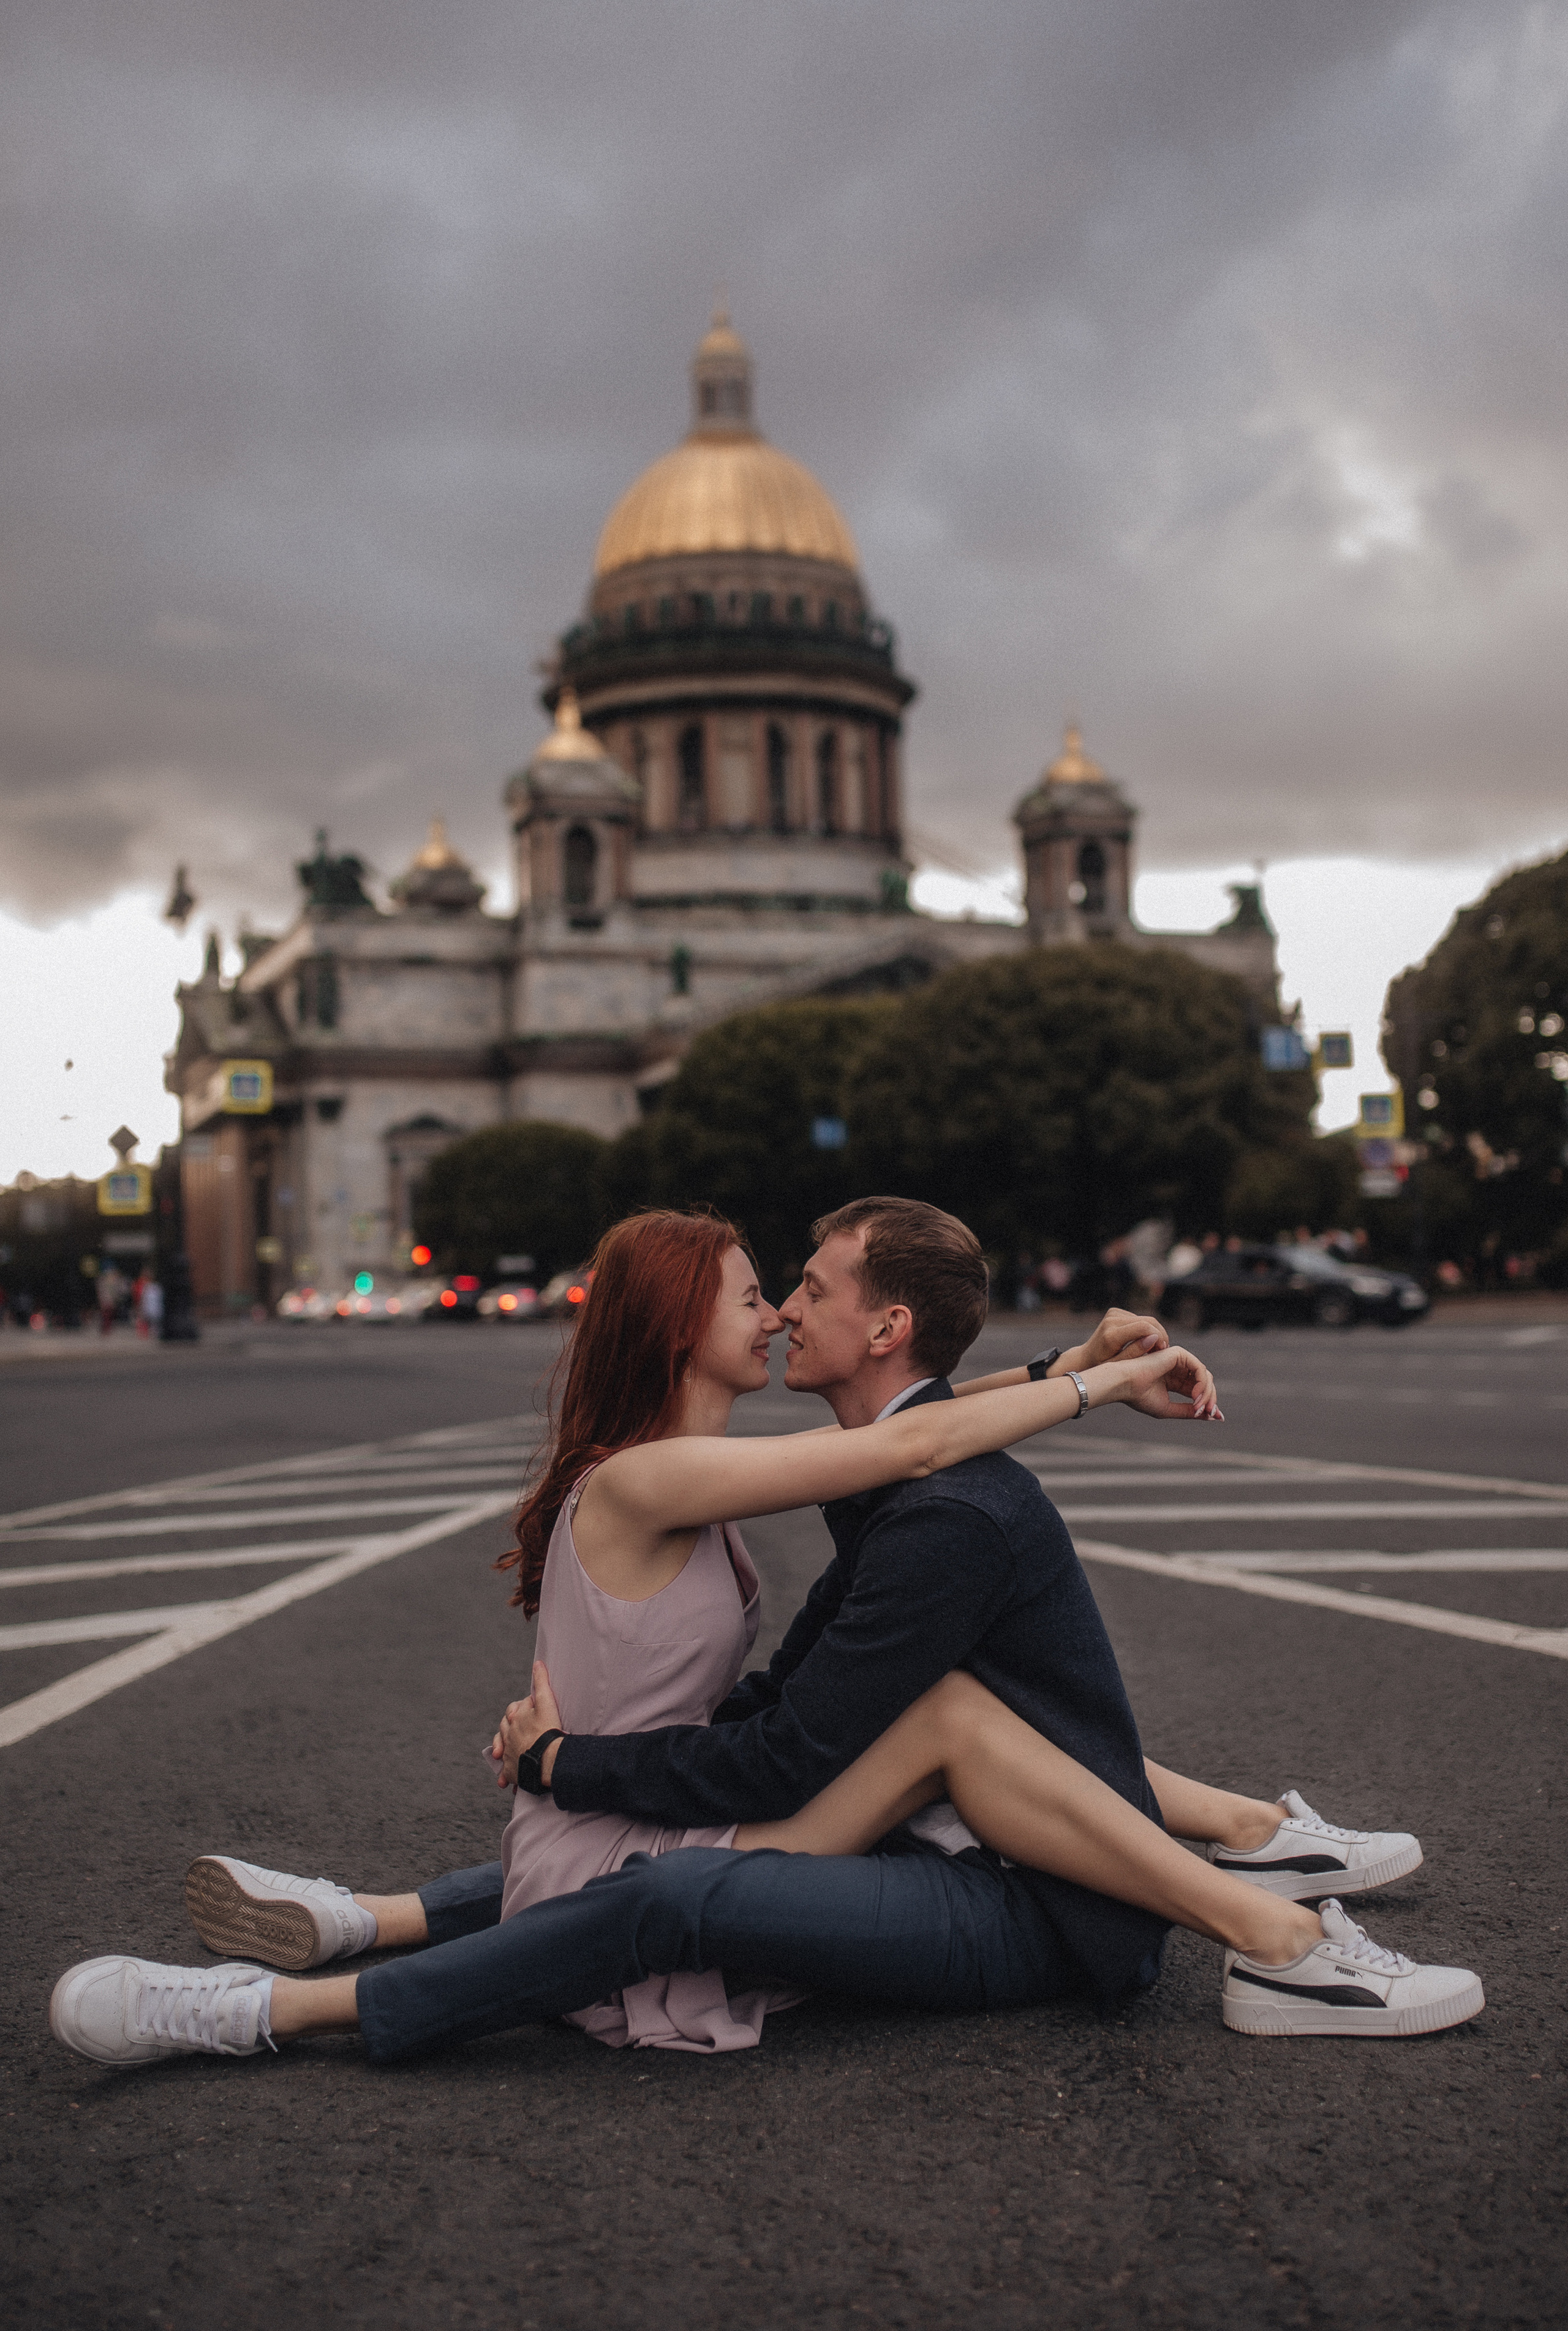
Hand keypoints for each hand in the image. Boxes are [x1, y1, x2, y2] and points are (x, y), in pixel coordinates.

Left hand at [491, 1661, 564, 1787]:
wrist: (549, 1759)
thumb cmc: (549, 1730)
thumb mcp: (546, 1702)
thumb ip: (541, 1682)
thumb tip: (538, 1663)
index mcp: (514, 1718)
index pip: (513, 1710)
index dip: (521, 1710)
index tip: (529, 1713)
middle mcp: (508, 1735)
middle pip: (505, 1729)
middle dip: (511, 1729)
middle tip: (522, 1733)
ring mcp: (508, 1754)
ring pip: (503, 1750)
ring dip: (505, 1751)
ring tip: (508, 1755)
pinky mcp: (511, 1771)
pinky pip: (506, 1773)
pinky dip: (506, 1775)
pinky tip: (506, 1781)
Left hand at [1067, 1306, 1167, 1372]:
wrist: (1086, 1358)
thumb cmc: (1103, 1366)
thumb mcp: (1119, 1366)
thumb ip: (1136, 1352)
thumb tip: (1154, 1338)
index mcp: (1111, 1335)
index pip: (1144, 1327)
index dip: (1159, 1336)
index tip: (1163, 1350)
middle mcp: (1111, 1320)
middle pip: (1148, 1321)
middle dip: (1160, 1335)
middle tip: (1163, 1351)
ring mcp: (1113, 1314)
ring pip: (1146, 1319)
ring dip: (1155, 1332)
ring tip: (1155, 1349)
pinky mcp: (1115, 1312)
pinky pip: (1139, 1318)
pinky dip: (1146, 1329)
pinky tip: (1146, 1342)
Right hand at [1107, 1342, 1221, 1422]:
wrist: (1124, 1384)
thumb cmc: (1139, 1397)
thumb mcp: (1168, 1408)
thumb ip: (1188, 1411)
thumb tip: (1211, 1416)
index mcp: (1174, 1381)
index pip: (1198, 1391)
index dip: (1209, 1404)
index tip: (1217, 1418)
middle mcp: (1178, 1369)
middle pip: (1205, 1383)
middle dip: (1211, 1399)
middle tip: (1210, 1413)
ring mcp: (1179, 1360)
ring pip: (1206, 1376)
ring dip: (1207, 1393)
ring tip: (1199, 1407)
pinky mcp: (1179, 1354)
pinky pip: (1200, 1368)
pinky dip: (1202, 1383)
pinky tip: (1196, 1396)